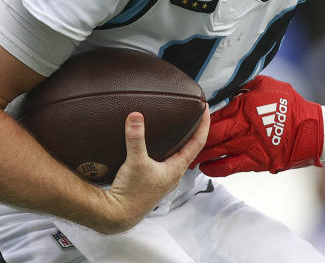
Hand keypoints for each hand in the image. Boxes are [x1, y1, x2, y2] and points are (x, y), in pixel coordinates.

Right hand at [98, 108, 209, 233]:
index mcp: (176, 169)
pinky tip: (157, 147)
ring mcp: (164, 180)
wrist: (118, 216)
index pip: (198, 142)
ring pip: (178, 156)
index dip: (204, 124)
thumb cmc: (131, 194)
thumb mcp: (135, 162)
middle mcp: (173, 175)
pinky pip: (165, 162)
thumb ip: (136, 138)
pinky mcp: (153, 182)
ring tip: (179, 126)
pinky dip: (167, 151)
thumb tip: (136, 116)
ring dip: (180, 141)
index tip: (206, 108)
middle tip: (194, 114)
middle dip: (194, 131)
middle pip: (190, 148)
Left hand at [192, 75, 322, 176]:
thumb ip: (245, 84)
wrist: (312, 130)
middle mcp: (244, 128)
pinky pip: (230, 167)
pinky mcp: (256, 161)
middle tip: (180, 141)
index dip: (199, 118)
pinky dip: (215, 168)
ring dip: (200, 155)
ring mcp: (249, 146)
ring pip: (217, 152)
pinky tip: (205, 168)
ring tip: (186, 157)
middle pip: (212, 135)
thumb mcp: (268, 85)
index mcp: (246, 107)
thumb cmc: (291, 105)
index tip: (188, 119)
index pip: (215, 114)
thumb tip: (227, 82)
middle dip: (194, 139)